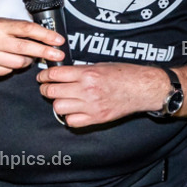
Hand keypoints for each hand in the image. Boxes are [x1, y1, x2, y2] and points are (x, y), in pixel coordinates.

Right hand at [0, 17, 65, 76]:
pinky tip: (7, 60)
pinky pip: (6, 71)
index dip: (46, 35)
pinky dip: (11, 67)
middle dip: (45, 52)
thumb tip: (49, 40)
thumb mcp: (5, 23)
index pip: (27, 29)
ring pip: (17, 63)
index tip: (59, 40)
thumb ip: (23, 30)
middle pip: (24, 48)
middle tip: (58, 55)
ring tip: (25, 56)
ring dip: (27, 61)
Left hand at [37, 63, 164, 127]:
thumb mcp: (102, 65)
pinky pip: (71, 121)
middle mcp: (87, 90)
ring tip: (65, 99)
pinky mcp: (96, 118)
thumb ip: (81, 71)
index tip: (43, 76)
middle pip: (51, 92)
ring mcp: (91, 106)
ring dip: (59, 103)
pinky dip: (70, 116)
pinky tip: (76, 110)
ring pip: (58, 107)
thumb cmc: (126, 74)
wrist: (144, 88)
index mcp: (88, 73)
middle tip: (48, 88)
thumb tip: (62, 74)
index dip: (44, 75)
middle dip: (46, 89)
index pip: (55, 74)